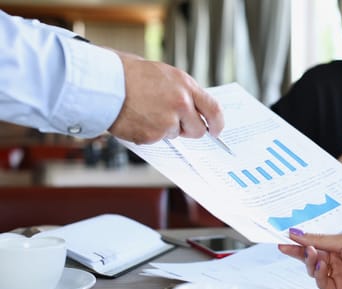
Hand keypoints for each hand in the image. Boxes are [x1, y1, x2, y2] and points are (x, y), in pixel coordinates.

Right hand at [109, 52, 223, 143]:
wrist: (105, 82)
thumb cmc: (132, 76)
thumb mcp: (167, 76)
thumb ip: (184, 93)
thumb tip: (197, 111)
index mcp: (186, 86)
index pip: (214, 109)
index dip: (217, 123)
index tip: (216, 130)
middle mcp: (180, 104)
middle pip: (197, 129)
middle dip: (189, 129)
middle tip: (174, 122)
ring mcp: (167, 121)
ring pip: (174, 135)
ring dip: (164, 129)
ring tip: (147, 112)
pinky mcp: (152, 135)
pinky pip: (156, 140)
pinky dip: (147, 133)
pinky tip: (137, 118)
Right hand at [278, 230, 341, 288]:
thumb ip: (318, 239)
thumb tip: (297, 233)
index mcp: (336, 246)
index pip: (311, 244)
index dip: (296, 243)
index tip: (283, 240)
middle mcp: (335, 260)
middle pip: (309, 258)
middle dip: (300, 253)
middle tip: (292, 247)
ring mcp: (337, 275)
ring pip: (313, 271)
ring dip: (310, 263)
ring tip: (314, 255)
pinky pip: (321, 283)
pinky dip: (318, 274)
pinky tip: (322, 266)